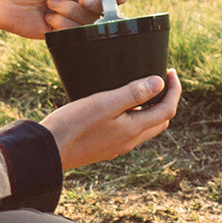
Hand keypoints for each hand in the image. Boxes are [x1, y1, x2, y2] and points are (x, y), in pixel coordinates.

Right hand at [40, 70, 180, 169]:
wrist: (47, 150)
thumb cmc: (73, 124)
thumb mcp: (104, 103)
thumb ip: (133, 94)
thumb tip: (159, 83)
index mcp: (133, 129)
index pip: (167, 110)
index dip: (174, 90)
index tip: (171, 72)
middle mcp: (129, 141)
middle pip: (159, 121)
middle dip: (166, 99)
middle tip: (161, 79)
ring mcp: (117, 146)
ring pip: (144, 127)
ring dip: (150, 108)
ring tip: (141, 88)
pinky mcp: (104, 147)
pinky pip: (128, 131)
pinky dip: (134, 116)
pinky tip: (118, 105)